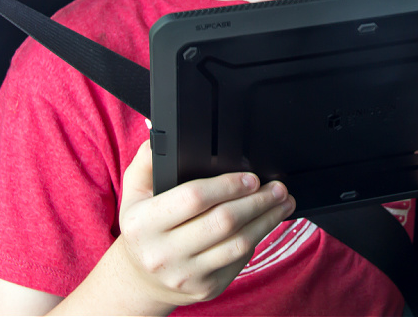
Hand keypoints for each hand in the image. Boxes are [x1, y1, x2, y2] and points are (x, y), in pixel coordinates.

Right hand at [116, 140, 295, 309]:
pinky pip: (240, 261)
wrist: (141, 277)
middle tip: (278, 187)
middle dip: (258, 201)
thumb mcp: (134, 191)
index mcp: (144, 223)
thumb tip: (160, 129)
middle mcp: (163, 253)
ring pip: (239, 244)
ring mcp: (186, 275)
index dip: (228, 185)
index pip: (194, 198)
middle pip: (224, 222)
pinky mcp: (206, 289)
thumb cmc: (143, 227)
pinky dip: (258, 239)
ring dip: (268, 220)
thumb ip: (148, 159)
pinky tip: (266, 224)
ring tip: (283, 203)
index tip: (251, 177)